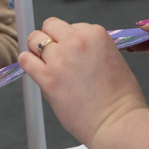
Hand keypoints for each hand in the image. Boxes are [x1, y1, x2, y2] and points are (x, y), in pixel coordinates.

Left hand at [19, 17, 147, 147]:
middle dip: (51, 37)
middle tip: (54, 52)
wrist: (118, 123)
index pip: (74, 25)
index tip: (73, 52)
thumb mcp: (114, 59)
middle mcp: (76, 42)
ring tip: (43, 61)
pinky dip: (27, 61)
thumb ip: (93, 49)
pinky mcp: (47, 78)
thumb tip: (75, 48)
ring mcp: (60, 59)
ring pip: (35, 39)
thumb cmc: (122, 98)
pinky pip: (26, 60)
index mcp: (96, 35)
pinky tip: (33, 68)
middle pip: (50, 25)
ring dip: (37, 49)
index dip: (72, 39)